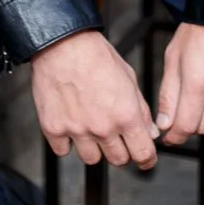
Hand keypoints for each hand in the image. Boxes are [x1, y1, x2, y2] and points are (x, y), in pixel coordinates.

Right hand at [31, 29, 159, 168]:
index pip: (143, 154)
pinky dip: (67, 141)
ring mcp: (77, 131)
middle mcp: (103, 128)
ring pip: (91, 159)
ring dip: (94, 147)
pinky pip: (63, 150)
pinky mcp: (54, 129)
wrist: (63, 43)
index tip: (145, 159)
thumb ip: (141, 109)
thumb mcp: (129, 77)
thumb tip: (149, 131)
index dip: (147, 159)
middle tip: (116, 137)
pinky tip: (70, 123)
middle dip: (121, 151)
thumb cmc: (96, 55)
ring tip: (90, 126)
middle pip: (118, 160)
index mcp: (126, 115)